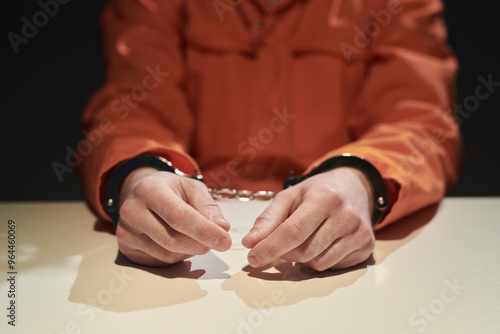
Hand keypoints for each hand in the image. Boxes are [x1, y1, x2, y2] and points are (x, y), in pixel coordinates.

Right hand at [115, 167, 231, 265]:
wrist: (142, 192)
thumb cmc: (170, 190)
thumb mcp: (192, 188)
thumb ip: (208, 206)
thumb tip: (221, 228)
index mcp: (149, 190)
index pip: (178, 216)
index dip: (204, 231)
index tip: (225, 241)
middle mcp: (132, 210)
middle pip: (172, 240)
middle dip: (201, 244)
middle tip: (217, 241)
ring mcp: (126, 231)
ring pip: (168, 254)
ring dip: (191, 251)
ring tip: (196, 237)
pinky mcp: (127, 248)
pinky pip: (160, 261)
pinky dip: (178, 256)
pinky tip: (180, 242)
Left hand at [242, 167, 374, 270]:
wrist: (355, 187)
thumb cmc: (319, 191)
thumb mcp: (291, 196)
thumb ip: (268, 219)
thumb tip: (250, 242)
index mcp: (324, 198)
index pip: (293, 232)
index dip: (270, 248)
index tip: (253, 258)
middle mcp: (345, 215)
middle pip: (304, 251)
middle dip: (285, 253)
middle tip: (280, 243)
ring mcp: (359, 232)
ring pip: (318, 263)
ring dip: (303, 258)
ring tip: (307, 238)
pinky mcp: (367, 246)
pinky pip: (334, 267)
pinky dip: (321, 259)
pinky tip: (323, 243)